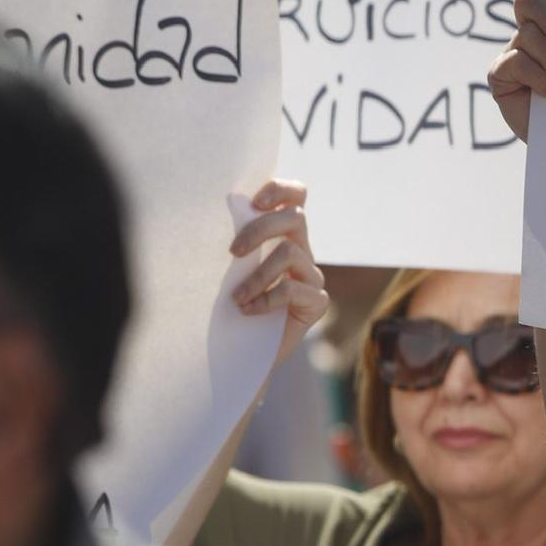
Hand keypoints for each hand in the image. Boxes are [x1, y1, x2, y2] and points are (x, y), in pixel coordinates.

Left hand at [230, 180, 327, 364]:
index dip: (280, 189)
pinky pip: (291, 289)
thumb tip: (230, 206)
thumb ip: (238, 242)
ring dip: (256, 275)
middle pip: (295, 217)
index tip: (253, 203)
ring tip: (236, 298)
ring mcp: (312, 278)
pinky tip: (248, 312)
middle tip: (232, 252)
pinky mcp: (316, 303)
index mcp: (282, 237)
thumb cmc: (228, 309)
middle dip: (260, 229)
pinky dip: (264, 299)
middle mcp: (302, 252)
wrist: (239, 355)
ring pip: (290, 253)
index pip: (296, 196)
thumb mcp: (229, 269)